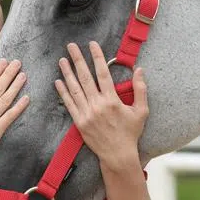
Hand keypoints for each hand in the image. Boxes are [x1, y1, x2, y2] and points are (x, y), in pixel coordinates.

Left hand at [55, 41, 147, 167]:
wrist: (118, 155)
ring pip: (74, 89)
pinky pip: (69, 104)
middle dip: (77, 59)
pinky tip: (58, 81)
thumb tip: (139, 70)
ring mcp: (87, 114)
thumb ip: (140, 89)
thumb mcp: (141, 111)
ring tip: (62, 60)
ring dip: (67, 73)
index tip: (92, 44)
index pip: (103, 73)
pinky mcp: (79, 122)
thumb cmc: (131, 133)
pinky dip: (63, 92)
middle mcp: (98, 105)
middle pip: (85, 77)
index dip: (97, 57)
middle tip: (71, 46)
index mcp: (112, 100)